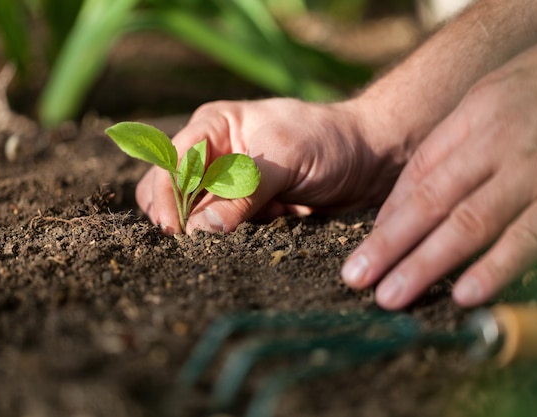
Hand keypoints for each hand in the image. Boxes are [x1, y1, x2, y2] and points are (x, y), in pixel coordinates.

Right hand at [136, 98, 401, 233]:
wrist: (371, 160)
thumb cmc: (328, 142)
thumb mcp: (284, 160)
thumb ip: (241, 192)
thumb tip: (199, 229)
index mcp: (213, 128)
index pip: (171, 163)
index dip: (166, 196)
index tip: (173, 229)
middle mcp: (213, 156)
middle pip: (172, 192)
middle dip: (185, 218)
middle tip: (202, 241)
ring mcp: (229, 186)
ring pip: (198, 217)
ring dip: (219, 228)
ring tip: (263, 217)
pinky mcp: (246, 211)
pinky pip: (226, 231)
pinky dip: (243, 235)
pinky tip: (280, 218)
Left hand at [342, 32, 536, 308]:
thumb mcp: (490, 98)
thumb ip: (449, 145)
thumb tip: (403, 199)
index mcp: (473, 120)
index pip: (418, 175)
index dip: (388, 217)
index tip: (363, 251)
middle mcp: (497, 145)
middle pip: (431, 202)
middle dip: (390, 245)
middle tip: (357, 279)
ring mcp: (533, 173)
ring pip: (470, 224)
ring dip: (427, 263)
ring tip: (392, 296)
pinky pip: (529, 237)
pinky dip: (497, 267)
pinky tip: (467, 294)